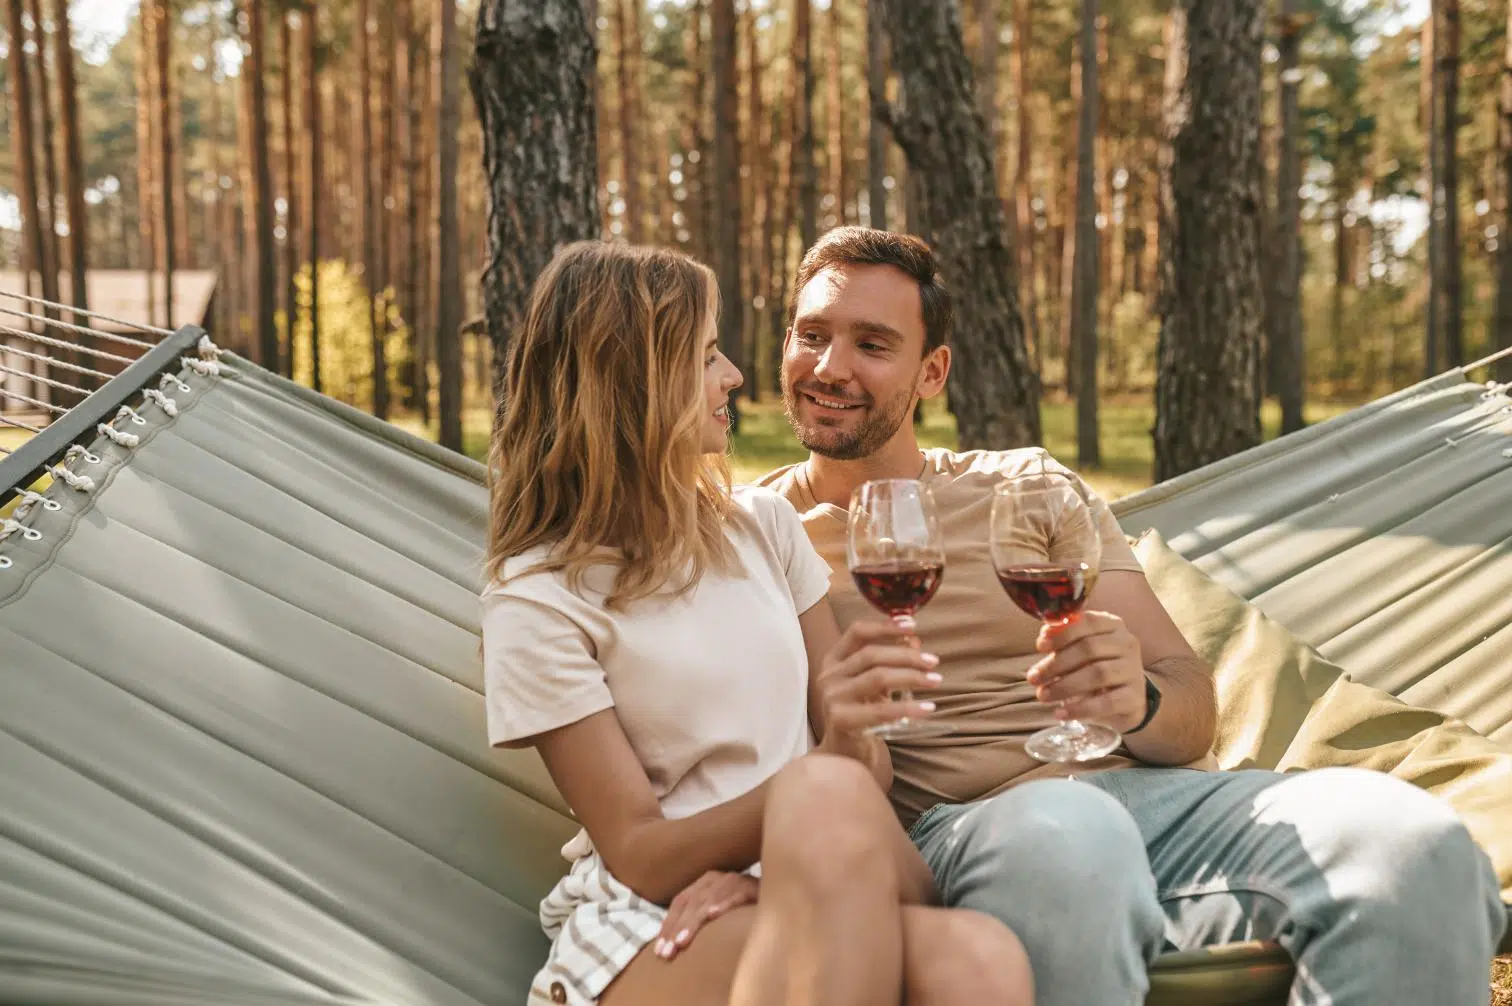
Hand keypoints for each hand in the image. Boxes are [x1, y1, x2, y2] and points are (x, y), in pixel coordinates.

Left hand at [653, 870, 758, 960]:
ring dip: (694, 922)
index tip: (658, 951)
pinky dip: (724, 904)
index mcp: (704, 882)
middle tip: (667, 952)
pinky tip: (714, 915)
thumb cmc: (744, 905)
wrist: (777, 891)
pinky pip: (736, 895)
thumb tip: (674, 940)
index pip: (679, 902)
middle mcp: (716, 878)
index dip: (667, 925)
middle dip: (676, 929)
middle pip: (690, 902)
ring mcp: (734, 880)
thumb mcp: (718, 908)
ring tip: (682, 942)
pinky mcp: (751, 886)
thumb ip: (699, 917)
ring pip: (708, 901)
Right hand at [814, 617, 941, 753]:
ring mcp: (831, 698)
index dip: (885, 626)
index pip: (857, 632)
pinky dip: (907, 708)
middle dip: (906, 656)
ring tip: (935, 680)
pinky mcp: (840, 720)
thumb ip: (891, 661)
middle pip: (871, 655)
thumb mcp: (876, 684)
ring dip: (911, 677)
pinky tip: (927, 708)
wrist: (846, 753)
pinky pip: (880, 710)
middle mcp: (828, 676)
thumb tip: (916, 642)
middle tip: (933, 661)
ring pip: (877, 678)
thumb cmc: (862, 713)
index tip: (912, 625)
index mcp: (834, 660)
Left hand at [1027, 610, 1146, 732]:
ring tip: (1043, 695)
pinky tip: (1061, 713)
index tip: (1039, 646)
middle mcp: (1127, 644)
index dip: (1062, 633)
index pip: (1088, 622)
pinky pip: (1106, 702)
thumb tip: (1043, 637)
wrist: (1127, 699)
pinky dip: (1081, 708)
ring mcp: (1133, 671)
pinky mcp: (1134, 697)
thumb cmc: (1096, 667)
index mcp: (1113, 625)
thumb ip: (1064, 640)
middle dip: (1057, 663)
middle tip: (1034, 677)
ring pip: (1097, 674)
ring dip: (1065, 686)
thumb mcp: (1082, 650)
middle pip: (1089, 649)